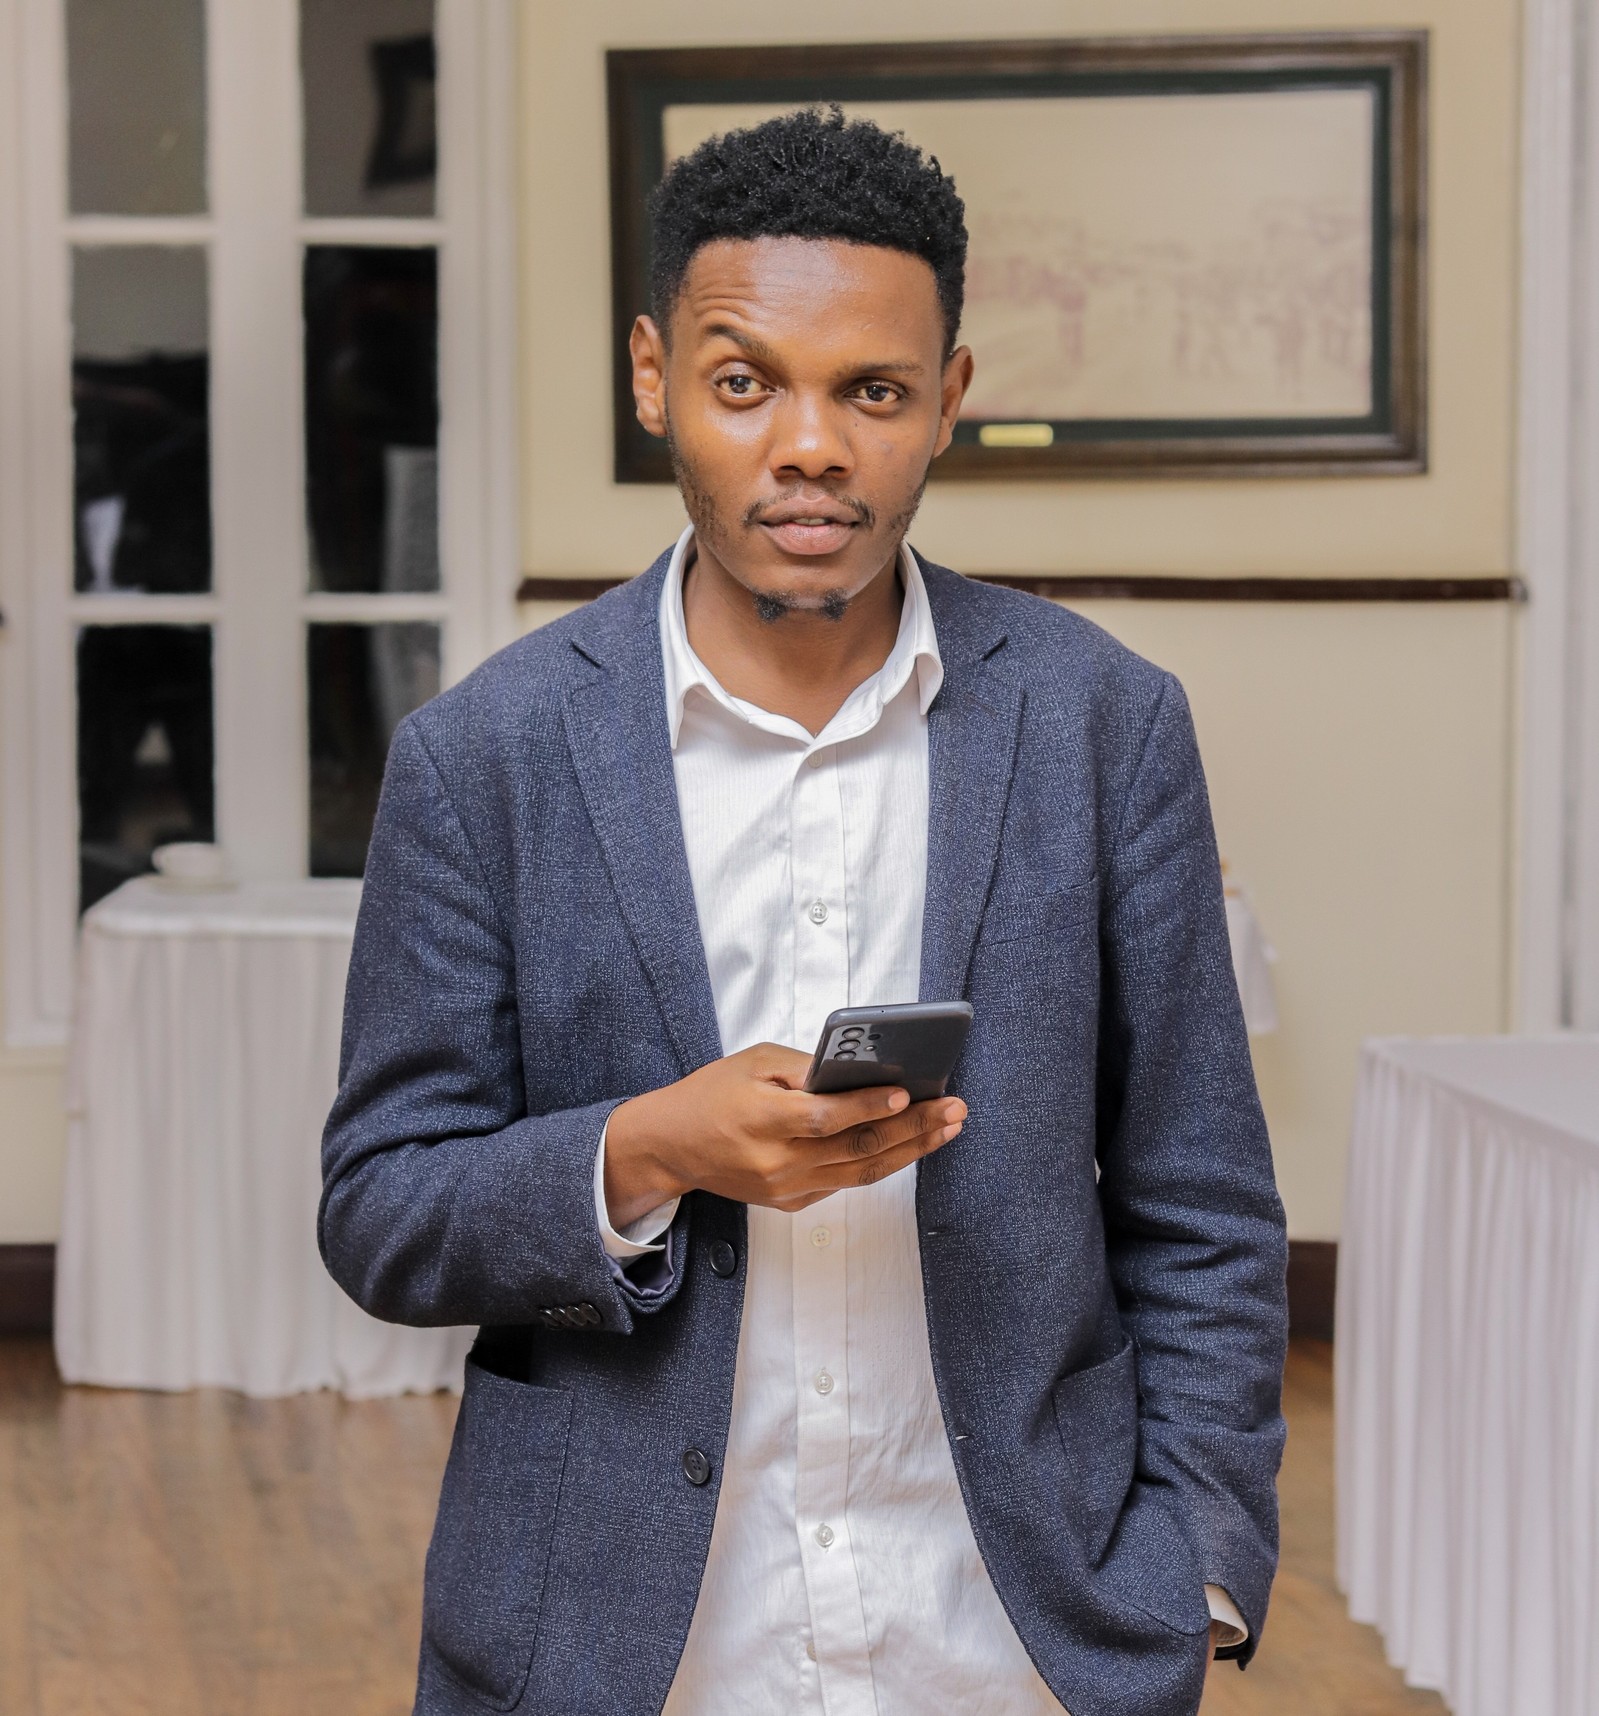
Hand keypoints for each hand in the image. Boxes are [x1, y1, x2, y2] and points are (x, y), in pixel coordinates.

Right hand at [603, 1043, 965, 1228]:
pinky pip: (846, 1182)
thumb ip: (804, 1066)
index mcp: (763, 1121)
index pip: (825, 1118)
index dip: (868, 1107)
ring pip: (862, 1173)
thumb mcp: (753, 1062)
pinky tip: (912, 1142)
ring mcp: (787, 1188)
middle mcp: (778, 1162)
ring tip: (948, 1127)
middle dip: (913, 1128)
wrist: (674, 1146)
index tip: (907, 1092)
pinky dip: (882, 1162)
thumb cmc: (714, 1093)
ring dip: (912, 1150)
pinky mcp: (792, 1202)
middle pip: (857, 1149)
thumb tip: (860, 1070)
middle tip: (953, 1108)